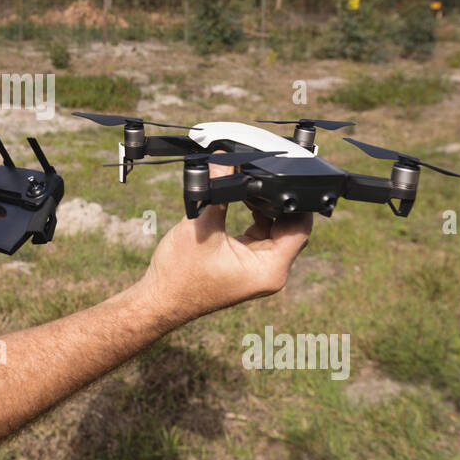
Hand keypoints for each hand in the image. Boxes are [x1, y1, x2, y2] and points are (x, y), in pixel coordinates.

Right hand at [140, 161, 311, 320]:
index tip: (284, 180)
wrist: (160, 300)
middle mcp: (270, 272)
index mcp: (269, 269)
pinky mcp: (247, 265)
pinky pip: (262, 237)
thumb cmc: (179, 274)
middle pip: (291, 229)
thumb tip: (224, 160)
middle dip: (278, 203)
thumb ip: (217, 190)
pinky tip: (242, 204)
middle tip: (261, 180)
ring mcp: (259, 270)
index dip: (296, 203)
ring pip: (277, 231)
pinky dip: (256, 219)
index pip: (300, 230)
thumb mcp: (201, 225)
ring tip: (247, 191)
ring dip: (266, 210)